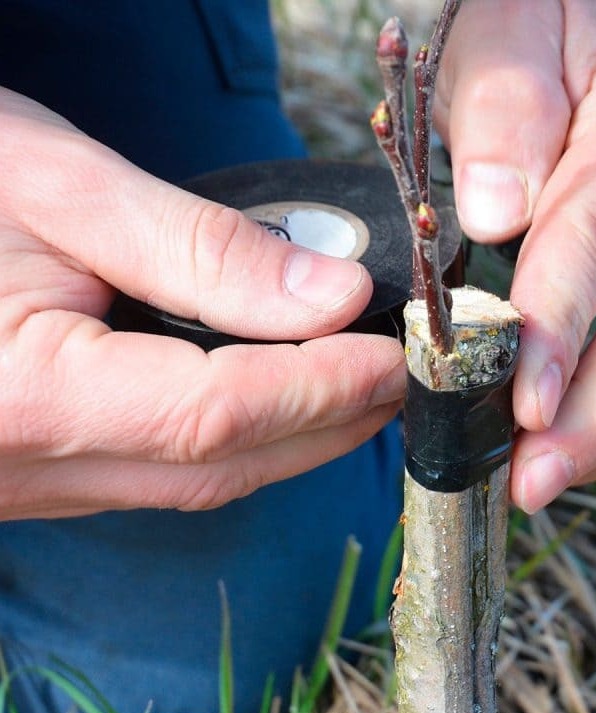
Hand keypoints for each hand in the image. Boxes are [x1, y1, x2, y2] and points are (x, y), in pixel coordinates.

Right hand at [0, 88, 404, 519]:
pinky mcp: (38, 471)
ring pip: (197, 483)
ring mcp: (27, 483)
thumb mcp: (64, 189)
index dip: (324, 386)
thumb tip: (332, 295)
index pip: (219, 414)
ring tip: (358, 380)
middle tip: (400, 370)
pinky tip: (277, 397)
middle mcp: (23, 468)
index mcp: (25, 398)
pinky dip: (237, 441)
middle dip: (327, 421)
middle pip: (221, 467)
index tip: (398, 353)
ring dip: (293, 437)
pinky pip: (159, 475)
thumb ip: (202, 250)